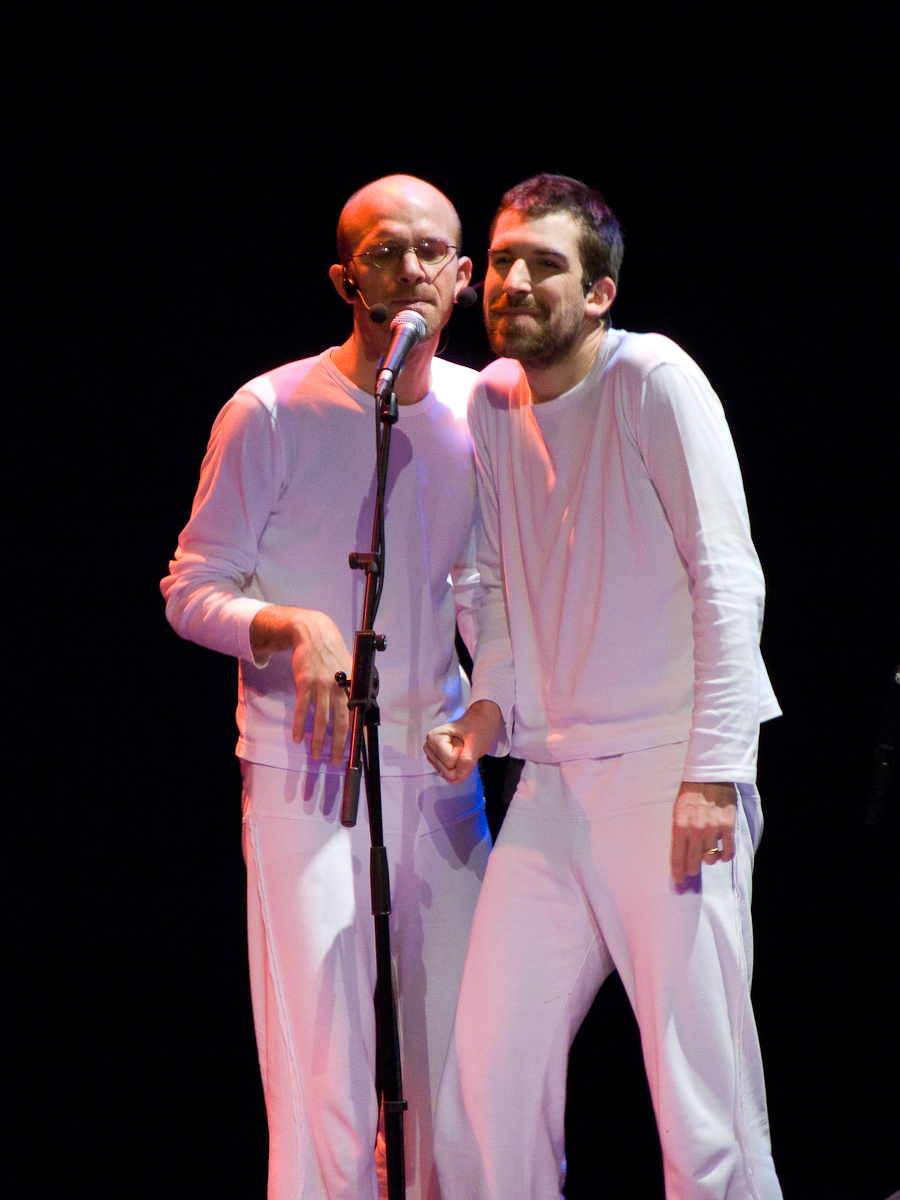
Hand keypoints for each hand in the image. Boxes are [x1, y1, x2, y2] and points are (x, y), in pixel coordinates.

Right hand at [249, 606, 351, 763]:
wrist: (314, 635)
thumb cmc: (333, 653)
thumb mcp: (350, 668)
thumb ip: (353, 689)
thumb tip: (359, 710)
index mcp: (351, 686)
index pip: (356, 715)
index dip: (355, 735)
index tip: (354, 751)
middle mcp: (339, 688)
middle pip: (339, 723)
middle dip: (337, 745)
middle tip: (335, 762)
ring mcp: (321, 686)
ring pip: (321, 720)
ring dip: (317, 741)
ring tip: (315, 755)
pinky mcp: (305, 684)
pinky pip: (302, 709)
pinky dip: (300, 725)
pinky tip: (297, 738)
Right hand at [424, 700, 501, 784]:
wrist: (478, 725)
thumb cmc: (476, 728)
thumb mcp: (475, 741)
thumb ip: (468, 759)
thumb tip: (459, 775)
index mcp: (433, 738)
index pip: (450, 761)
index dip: (462, 754)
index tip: (464, 741)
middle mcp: (429, 748)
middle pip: (448, 771)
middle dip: (461, 761)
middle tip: (464, 746)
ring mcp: (433, 758)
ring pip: (449, 776)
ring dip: (461, 765)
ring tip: (462, 750)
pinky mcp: (439, 765)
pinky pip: (451, 779)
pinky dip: (460, 771)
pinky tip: (460, 757)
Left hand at [670, 781, 737, 883]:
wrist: (710, 777)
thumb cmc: (691, 795)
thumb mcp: (678, 811)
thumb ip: (679, 833)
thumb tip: (681, 856)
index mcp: (680, 824)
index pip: (678, 856)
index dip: (678, 872)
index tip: (679, 882)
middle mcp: (695, 829)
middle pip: (694, 861)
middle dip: (692, 869)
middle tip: (692, 871)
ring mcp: (713, 828)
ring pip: (711, 858)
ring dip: (709, 860)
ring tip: (708, 854)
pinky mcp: (728, 826)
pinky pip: (727, 851)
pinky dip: (725, 856)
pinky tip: (722, 855)